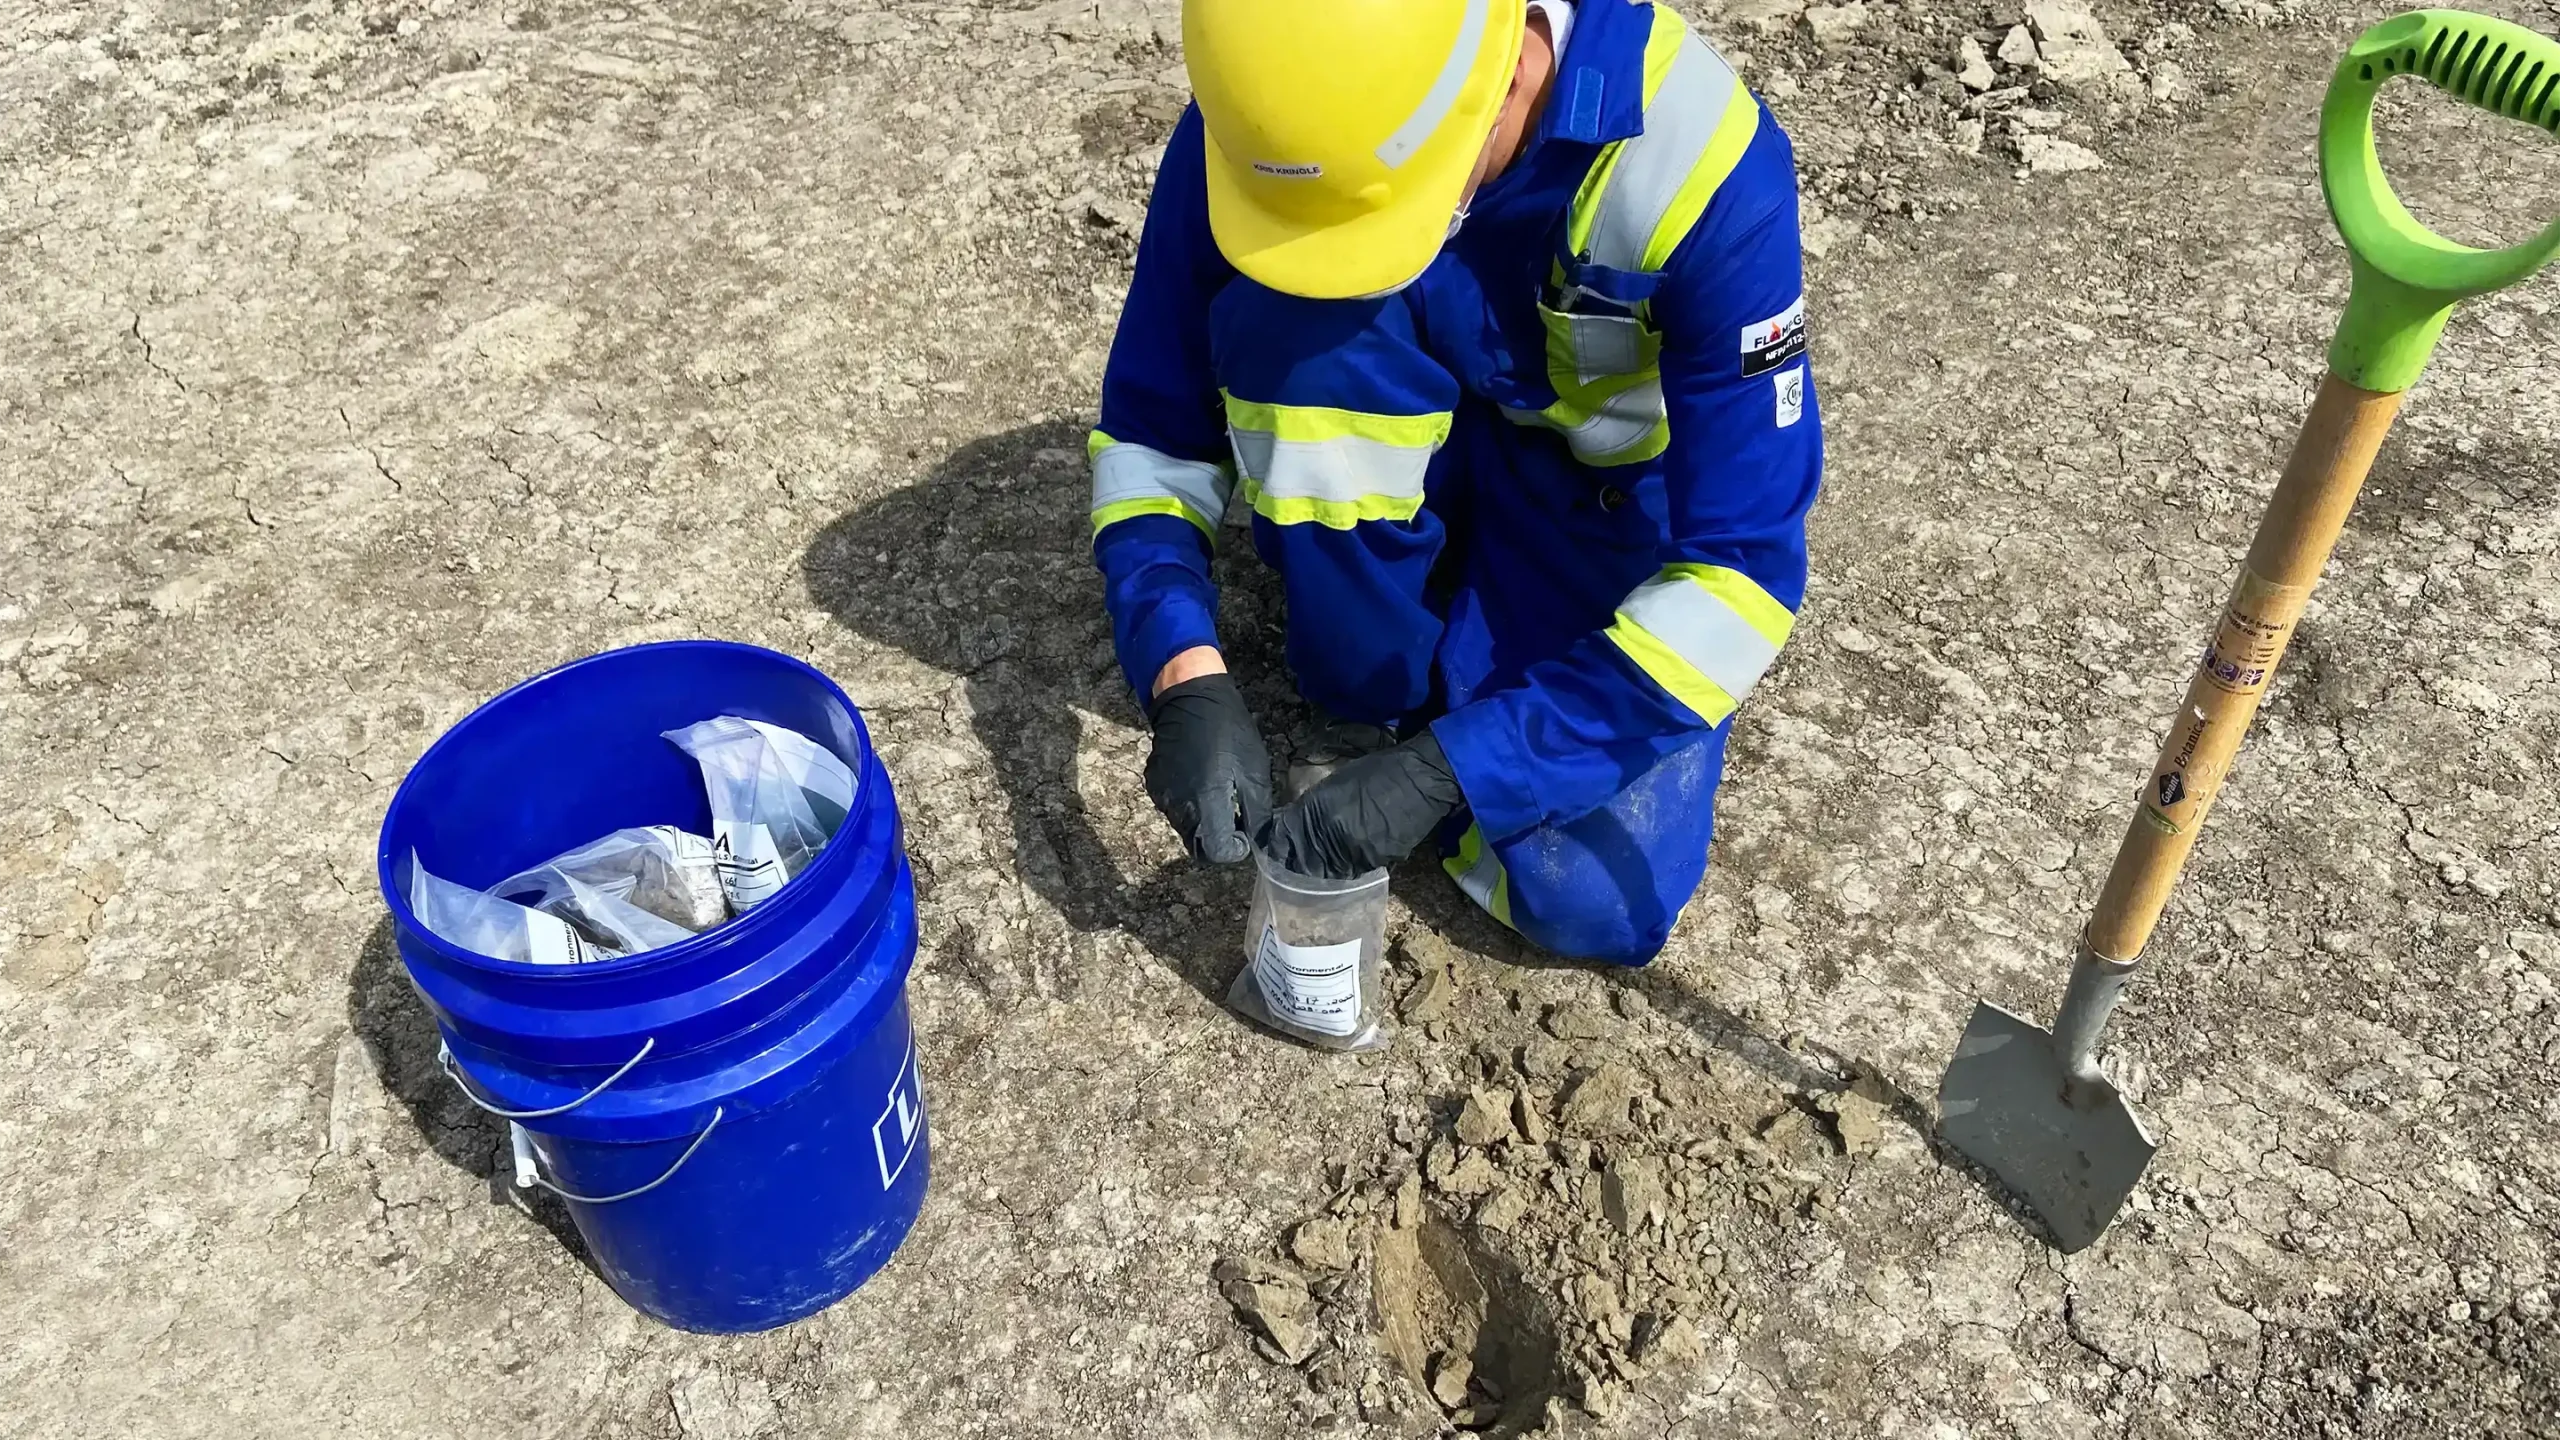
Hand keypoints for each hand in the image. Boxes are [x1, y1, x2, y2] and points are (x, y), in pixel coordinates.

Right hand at [1145, 671, 1272, 863]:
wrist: (1189, 696)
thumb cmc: (1228, 731)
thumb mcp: (1254, 771)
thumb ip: (1257, 812)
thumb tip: (1259, 840)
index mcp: (1205, 804)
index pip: (1215, 853)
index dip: (1234, 850)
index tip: (1245, 832)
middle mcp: (1178, 807)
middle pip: (1198, 846)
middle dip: (1219, 840)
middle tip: (1236, 817)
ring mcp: (1162, 796)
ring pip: (1186, 829)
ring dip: (1205, 824)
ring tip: (1221, 795)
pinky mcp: (1155, 785)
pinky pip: (1175, 810)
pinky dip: (1191, 807)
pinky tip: (1203, 782)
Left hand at [1262, 732, 1464, 878]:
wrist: (1421, 778)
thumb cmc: (1379, 772)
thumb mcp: (1335, 783)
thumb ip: (1311, 808)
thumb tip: (1294, 826)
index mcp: (1316, 810)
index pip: (1285, 840)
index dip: (1277, 851)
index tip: (1276, 856)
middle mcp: (1330, 834)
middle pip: (1303, 865)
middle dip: (1297, 870)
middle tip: (1293, 873)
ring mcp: (1354, 852)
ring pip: (1328, 874)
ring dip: (1322, 875)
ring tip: (1320, 873)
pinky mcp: (1376, 862)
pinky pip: (1354, 872)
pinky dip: (1347, 870)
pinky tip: (1349, 863)